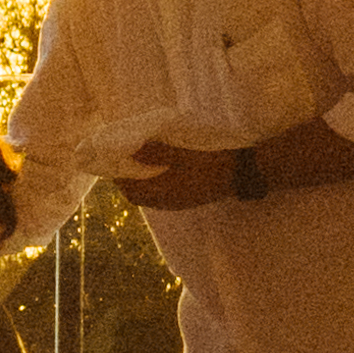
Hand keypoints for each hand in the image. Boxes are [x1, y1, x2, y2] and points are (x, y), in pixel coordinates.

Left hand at [108, 132, 242, 208]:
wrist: (237, 173)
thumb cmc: (208, 163)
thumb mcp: (181, 154)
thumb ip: (156, 153)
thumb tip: (132, 150)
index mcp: (164, 193)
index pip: (132, 193)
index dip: (120, 179)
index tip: (116, 162)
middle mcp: (167, 202)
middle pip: (139, 197)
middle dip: (128, 181)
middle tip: (126, 160)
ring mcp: (178, 203)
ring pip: (150, 197)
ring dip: (142, 183)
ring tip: (140, 163)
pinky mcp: (186, 199)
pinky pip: (162, 196)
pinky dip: (155, 184)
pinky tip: (160, 170)